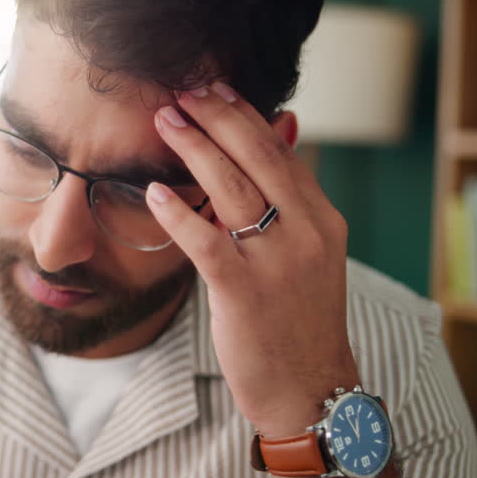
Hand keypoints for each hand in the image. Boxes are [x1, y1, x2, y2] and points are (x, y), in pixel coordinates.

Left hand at [147, 82, 359, 437]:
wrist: (311, 390)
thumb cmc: (298, 322)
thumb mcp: (308, 255)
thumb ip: (290, 201)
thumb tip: (279, 136)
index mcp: (323, 220)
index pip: (282, 152)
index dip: (245, 115)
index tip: (214, 87)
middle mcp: (306, 232)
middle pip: (259, 156)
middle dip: (218, 116)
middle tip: (183, 90)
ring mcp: (278, 261)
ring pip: (233, 188)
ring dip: (194, 148)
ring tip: (165, 120)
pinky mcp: (245, 291)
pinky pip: (207, 240)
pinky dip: (179, 213)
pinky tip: (153, 193)